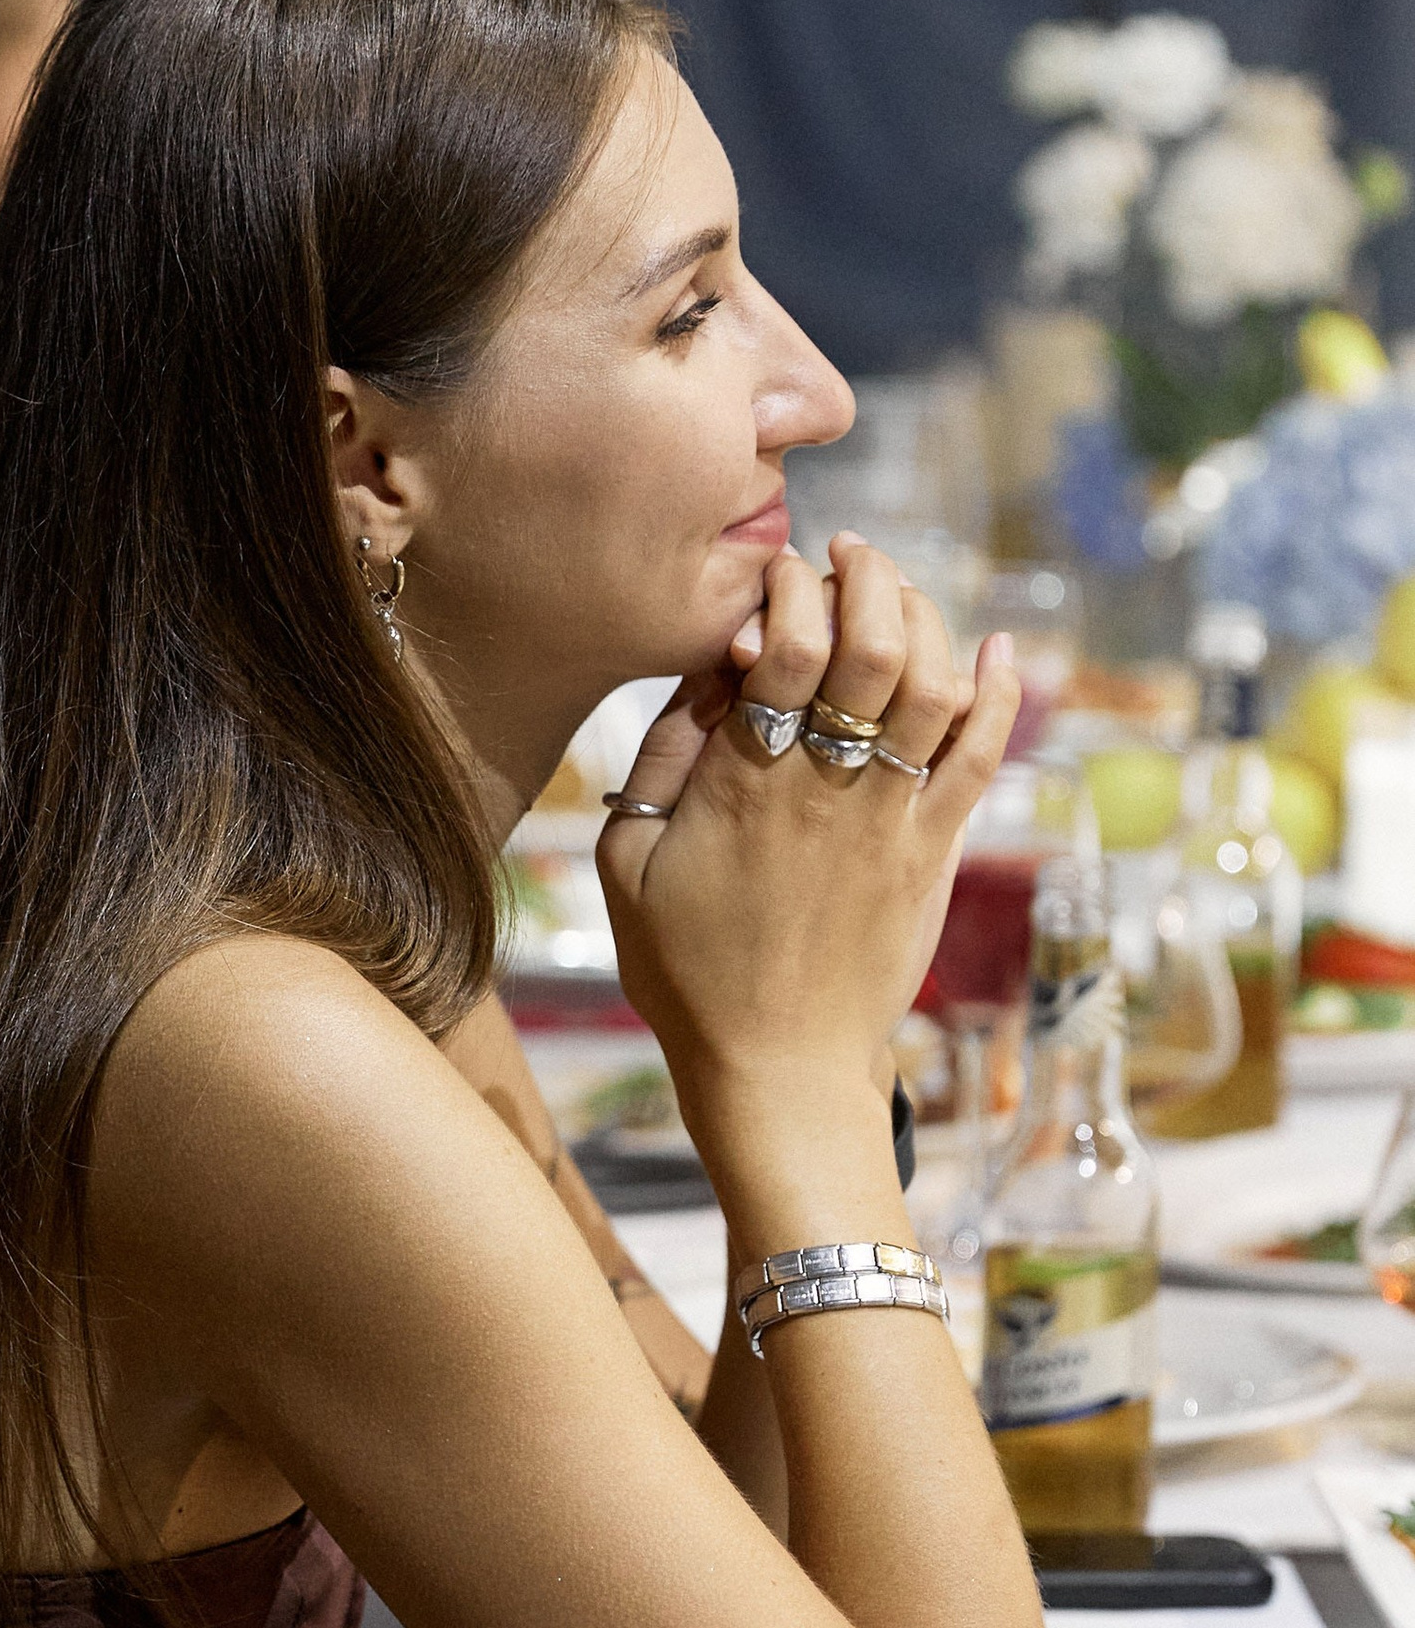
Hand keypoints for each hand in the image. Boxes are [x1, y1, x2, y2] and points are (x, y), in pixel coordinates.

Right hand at [593, 536, 1017, 1158]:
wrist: (778, 1070)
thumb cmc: (686, 970)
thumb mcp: (627, 861)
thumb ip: (663, 756)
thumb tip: (709, 670)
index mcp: (745, 783)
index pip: (789, 644)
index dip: (791, 586)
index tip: (779, 571)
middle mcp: (830, 790)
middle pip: (877, 645)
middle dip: (868, 578)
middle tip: (847, 556)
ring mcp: (894, 819)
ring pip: (936, 685)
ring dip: (926, 619)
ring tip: (897, 593)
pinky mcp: (935, 852)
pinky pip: (984, 755)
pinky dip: (1000, 691)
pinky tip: (997, 646)